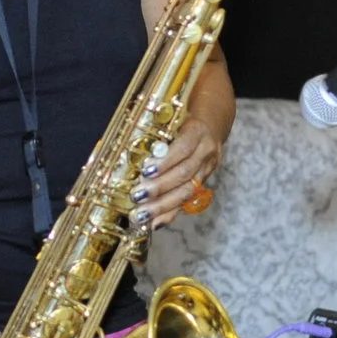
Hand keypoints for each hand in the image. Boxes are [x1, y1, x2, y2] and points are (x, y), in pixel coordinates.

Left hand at [137, 116, 224, 230]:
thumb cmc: (184, 115)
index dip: (165, 161)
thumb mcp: (172, 115)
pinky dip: (171, 213)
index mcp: (198, 131)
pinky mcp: (204, 182)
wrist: (213, 120)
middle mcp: (206, 151)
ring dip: (163, 205)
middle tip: (137, 195)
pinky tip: (156, 222)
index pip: (183, 148)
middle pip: (184, 173)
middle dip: (160, 187)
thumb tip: (123, 145)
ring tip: (142, 214)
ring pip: (187, 191)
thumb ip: (155, 129)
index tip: (146, 170)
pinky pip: (187, 201)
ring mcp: (207, 169)